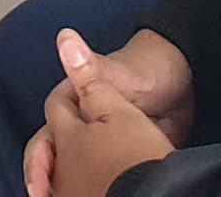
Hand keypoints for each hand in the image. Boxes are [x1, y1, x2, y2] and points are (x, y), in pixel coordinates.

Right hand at [24, 28, 191, 196]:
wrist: (181, 82)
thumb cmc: (145, 71)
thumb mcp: (119, 73)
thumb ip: (91, 66)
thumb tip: (66, 38)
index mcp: (69, 106)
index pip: (45, 140)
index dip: (39, 164)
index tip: (41, 188)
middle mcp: (76, 128)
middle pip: (53, 163)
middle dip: (50, 185)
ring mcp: (95, 146)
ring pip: (72, 174)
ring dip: (69, 190)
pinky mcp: (114, 159)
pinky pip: (98, 179)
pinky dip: (93, 190)